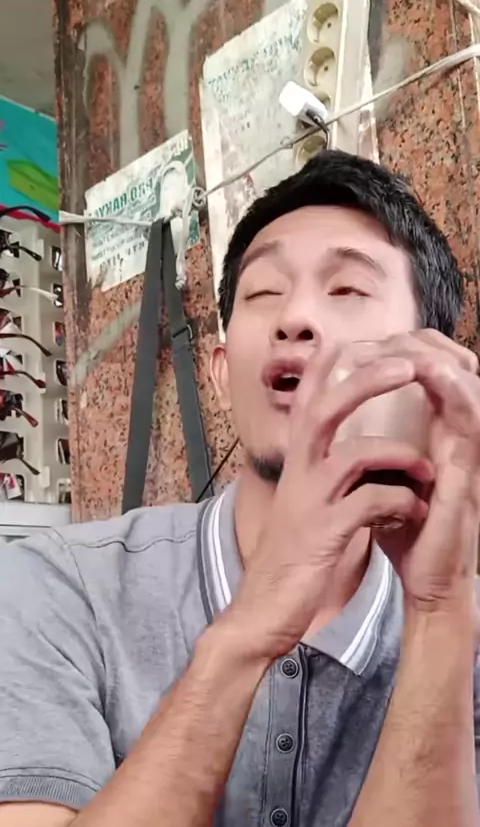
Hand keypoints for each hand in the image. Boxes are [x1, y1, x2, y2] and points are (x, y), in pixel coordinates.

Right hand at [224, 346, 432, 660]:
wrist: (264, 609)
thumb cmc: (292, 555)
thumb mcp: (303, 504)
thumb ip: (325, 475)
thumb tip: (358, 453)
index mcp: (296, 464)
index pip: (305, 402)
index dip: (324, 368)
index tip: (348, 339)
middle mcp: (298, 473)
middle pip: (325, 408)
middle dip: (366, 380)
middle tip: (407, 366)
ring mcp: (309, 501)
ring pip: (353, 453)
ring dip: (400, 454)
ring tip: (428, 468)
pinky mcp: (324, 533)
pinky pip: (370, 503)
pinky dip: (401, 502)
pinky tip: (415, 511)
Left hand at [364, 330, 479, 613]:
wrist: (430, 584)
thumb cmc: (408, 533)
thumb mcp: (384, 479)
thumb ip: (371, 450)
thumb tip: (334, 425)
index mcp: (436, 434)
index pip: (432, 373)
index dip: (404, 349)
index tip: (363, 343)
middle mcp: (456, 436)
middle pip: (453, 365)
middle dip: (417, 344)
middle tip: (379, 339)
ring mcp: (467, 451)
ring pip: (466, 381)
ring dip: (434, 357)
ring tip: (398, 345)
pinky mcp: (469, 471)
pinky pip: (471, 419)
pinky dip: (454, 388)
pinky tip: (428, 372)